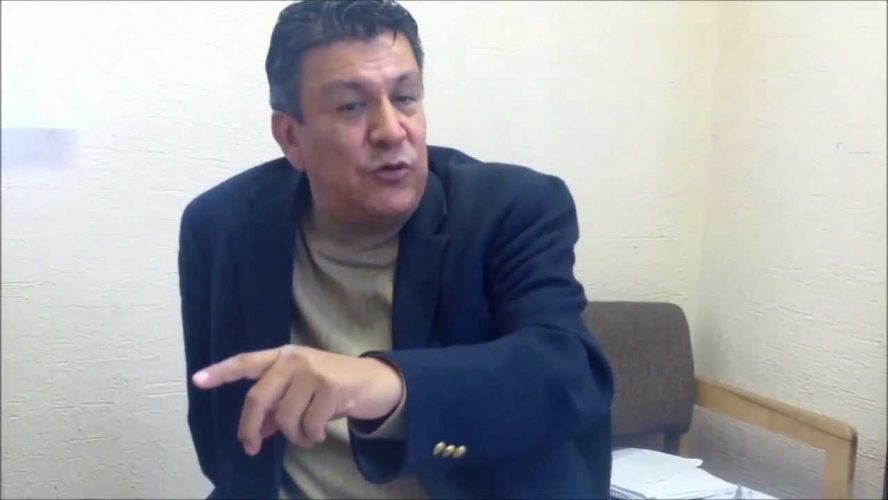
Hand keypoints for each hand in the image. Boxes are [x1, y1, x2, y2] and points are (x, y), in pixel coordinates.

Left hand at [192, 345, 402, 454]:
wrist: (377, 381)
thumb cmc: (334, 387)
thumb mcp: (302, 393)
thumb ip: (276, 407)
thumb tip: (255, 433)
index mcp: (283, 356)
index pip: (246, 362)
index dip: (221, 372)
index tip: (197, 381)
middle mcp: (294, 359)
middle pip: (258, 398)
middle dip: (249, 428)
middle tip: (251, 448)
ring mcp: (312, 372)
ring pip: (284, 418)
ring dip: (293, 437)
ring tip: (307, 437)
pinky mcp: (330, 388)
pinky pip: (308, 425)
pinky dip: (312, 437)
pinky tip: (321, 433)